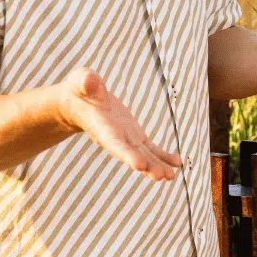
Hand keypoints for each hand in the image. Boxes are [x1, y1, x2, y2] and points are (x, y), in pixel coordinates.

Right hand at [57, 68, 181, 180]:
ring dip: (157, 165)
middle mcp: (114, 137)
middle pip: (131, 154)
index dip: (126, 153)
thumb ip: (84, 81)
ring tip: (170, 176)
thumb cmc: (79, 89)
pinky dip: (163, 156)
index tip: (140, 165)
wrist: (80, 102)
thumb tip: (87, 80)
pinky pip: (151, 149)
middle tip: (161, 176)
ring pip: (143, 155)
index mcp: (100, 126)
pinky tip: (177, 163)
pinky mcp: (134, 136)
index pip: (114, 142)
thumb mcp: (80, 81)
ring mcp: (126, 138)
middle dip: (146, 165)